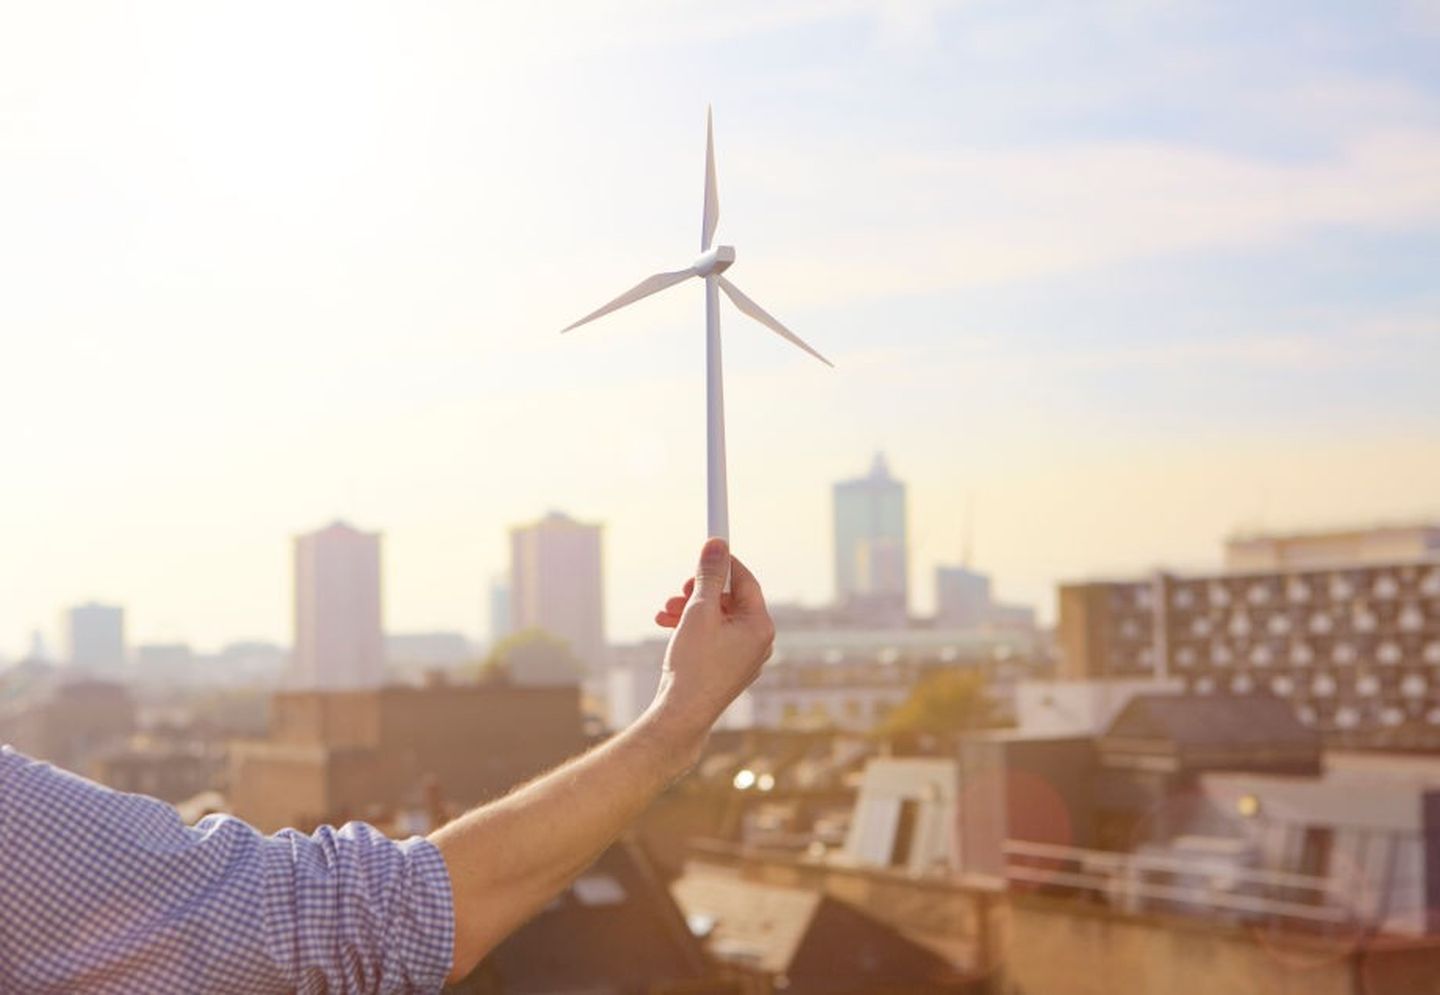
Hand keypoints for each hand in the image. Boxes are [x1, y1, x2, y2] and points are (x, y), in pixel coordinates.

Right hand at [645, 538, 774, 757]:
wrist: (682, 715)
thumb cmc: (693, 665)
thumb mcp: (699, 611)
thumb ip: (709, 576)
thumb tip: (718, 545)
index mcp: (760, 626)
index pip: (745, 581)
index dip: (724, 563)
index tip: (705, 550)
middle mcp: (758, 642)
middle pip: (730, 601)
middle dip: (699, 592)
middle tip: (678, 591)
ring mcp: (744, 658)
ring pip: (718, 619)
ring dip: (691, 610)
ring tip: (665, 612)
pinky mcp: (728, 669)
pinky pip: (714, 638)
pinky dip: (693, 629)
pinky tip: (668, 626)